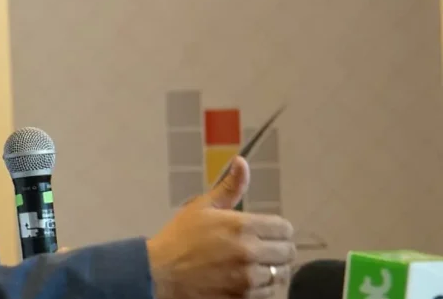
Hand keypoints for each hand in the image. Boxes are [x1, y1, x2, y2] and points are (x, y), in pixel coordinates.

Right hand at [146, 156, 295, 298]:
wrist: (159, 273)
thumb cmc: (179, 238)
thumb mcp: (202, 207)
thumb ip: (229, 187)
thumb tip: (242, 162)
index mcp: (242, 225)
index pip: (285, 228)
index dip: (277, 229)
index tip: (267, 233)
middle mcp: (250, 252)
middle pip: (287, 252)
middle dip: (277, 250)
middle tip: (262, 250)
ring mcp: (248, 278)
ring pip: (280, 274)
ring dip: (271, 270)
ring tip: (253, 266)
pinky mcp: (243, 298)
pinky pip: (268, 294)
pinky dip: (262, 288)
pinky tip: (246, 280)